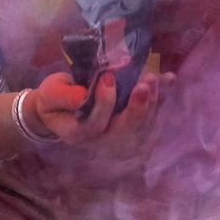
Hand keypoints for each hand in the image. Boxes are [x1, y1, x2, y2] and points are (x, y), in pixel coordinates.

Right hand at [23, 65, 163, 148]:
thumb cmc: (55, 99)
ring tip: (153, 79)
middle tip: (144, 85)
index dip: (103, 104)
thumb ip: (65, 96)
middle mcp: (100, 142)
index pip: (94, 126)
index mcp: (76, 134)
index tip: (107, 77)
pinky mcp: (132, 128)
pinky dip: (161, 99)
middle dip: (137, 110)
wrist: (61, 108)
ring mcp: (118, 139)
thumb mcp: (50, 93)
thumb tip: (85, 94)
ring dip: (151, 104)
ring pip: (141, 129)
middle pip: (124, 134)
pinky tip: (169, 80)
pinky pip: (150, 117)